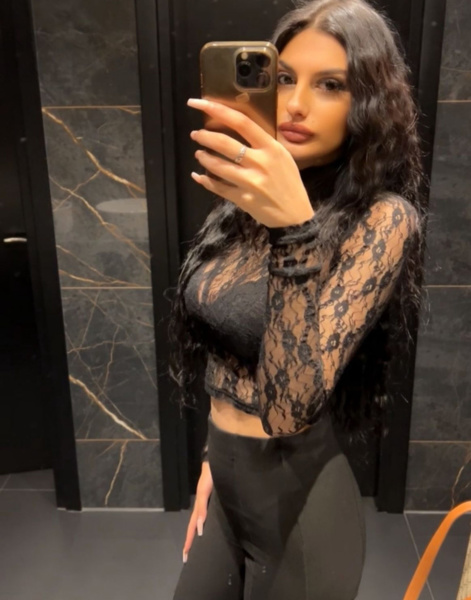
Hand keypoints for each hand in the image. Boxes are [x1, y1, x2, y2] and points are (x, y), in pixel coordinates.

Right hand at [182, 461, 212, 563]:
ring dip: (196, 534)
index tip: (185, 556)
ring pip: (200, 522)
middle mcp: (202, 507)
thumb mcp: (205, 492)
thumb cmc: (210, 476)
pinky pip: (207, 516)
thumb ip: (202, 508)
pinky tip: (208, 529)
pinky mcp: (214, 499)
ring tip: (196, 546)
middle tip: (187, 556)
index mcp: (199, 507)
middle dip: (190, 541)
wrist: (217, 462)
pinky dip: (204, 525)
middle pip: (194, 527)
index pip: (192, 528)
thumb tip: (198, 529)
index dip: (189, 541)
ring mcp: (208, 503)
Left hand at [187, 98, 314, 227]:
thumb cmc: (289, 184)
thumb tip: (236, 129)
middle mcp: (260, 162)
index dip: (217, 109)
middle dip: (204, 137)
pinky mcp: (243, 200)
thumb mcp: (282, 157)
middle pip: (224, 143)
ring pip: (217, 166)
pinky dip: (205, 181)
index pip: (241, 122)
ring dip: (204, 158)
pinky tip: (198, 176)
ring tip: (199, 154)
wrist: (296, 216)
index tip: (199, 103)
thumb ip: (261, 144)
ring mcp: (251, 182)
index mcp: (271, 147)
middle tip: (196, 135)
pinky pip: (218, 188)